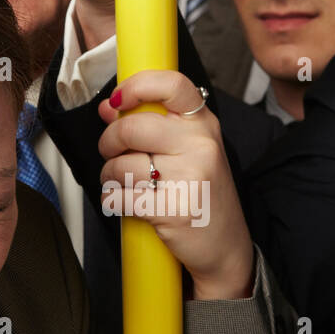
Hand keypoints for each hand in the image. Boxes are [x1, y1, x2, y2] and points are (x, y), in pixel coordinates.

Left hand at [99, 71, 254, 299]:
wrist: (226, 248)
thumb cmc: (204, 197)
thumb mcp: (191, 152)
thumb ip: (153, 125)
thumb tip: (108, 108)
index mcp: (204, 126)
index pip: (171, 85)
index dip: (136, 86)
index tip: (117, 100)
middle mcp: (201, 146)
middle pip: (132, 127)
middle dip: (109, 141)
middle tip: (110, 152)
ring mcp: (189, 178)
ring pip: (122, 164)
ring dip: (109, 175)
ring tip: (121, 182)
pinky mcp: (172, 210)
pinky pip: (121, 196)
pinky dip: (113, 200)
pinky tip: (124, 202)